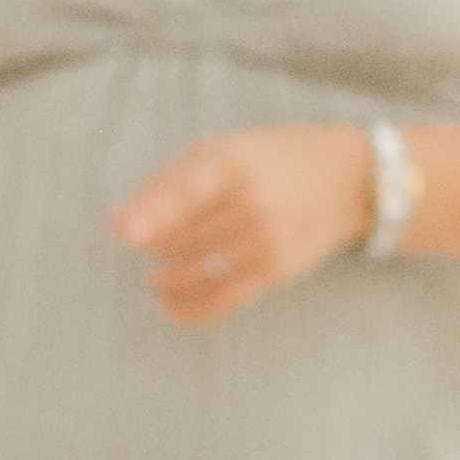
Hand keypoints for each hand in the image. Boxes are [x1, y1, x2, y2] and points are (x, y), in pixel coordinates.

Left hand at [110, 124, 374, 325]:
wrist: (345, 180)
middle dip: (154, 246)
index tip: (123, 232)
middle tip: (144, 245)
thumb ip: (166, 184)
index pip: (187, 189)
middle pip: (185, 236)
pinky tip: (170, 306)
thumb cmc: (268, 160)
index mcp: (233, 162)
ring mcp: (266, 239)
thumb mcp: (221, 151)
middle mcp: (252, 202)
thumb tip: (114, 224)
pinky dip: (191, 308)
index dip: (152, 212)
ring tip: (154, 280)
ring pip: (199, 270)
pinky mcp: (275, 270)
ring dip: (166, 280)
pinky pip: (225, 298)